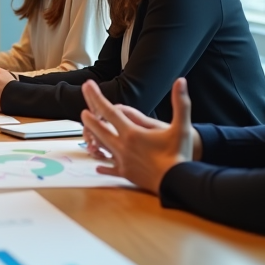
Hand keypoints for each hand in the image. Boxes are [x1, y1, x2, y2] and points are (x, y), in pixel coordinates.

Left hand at [80, 78, 195, 193]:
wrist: (178, 182)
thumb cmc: (179, 154)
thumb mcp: (182, 126)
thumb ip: (180, 102)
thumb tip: (181, 81)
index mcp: (132, 133)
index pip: (109, 111)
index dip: (97, 98)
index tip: (88, 86)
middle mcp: (122, 146)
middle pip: (100, 130)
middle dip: (90, 120)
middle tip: (83, 112)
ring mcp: (122, 161)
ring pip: (102, 148)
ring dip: (94, 139)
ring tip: (88, 134)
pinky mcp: (126, 174)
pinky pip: (111, 169)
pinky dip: (104, 167)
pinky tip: (98, 166)